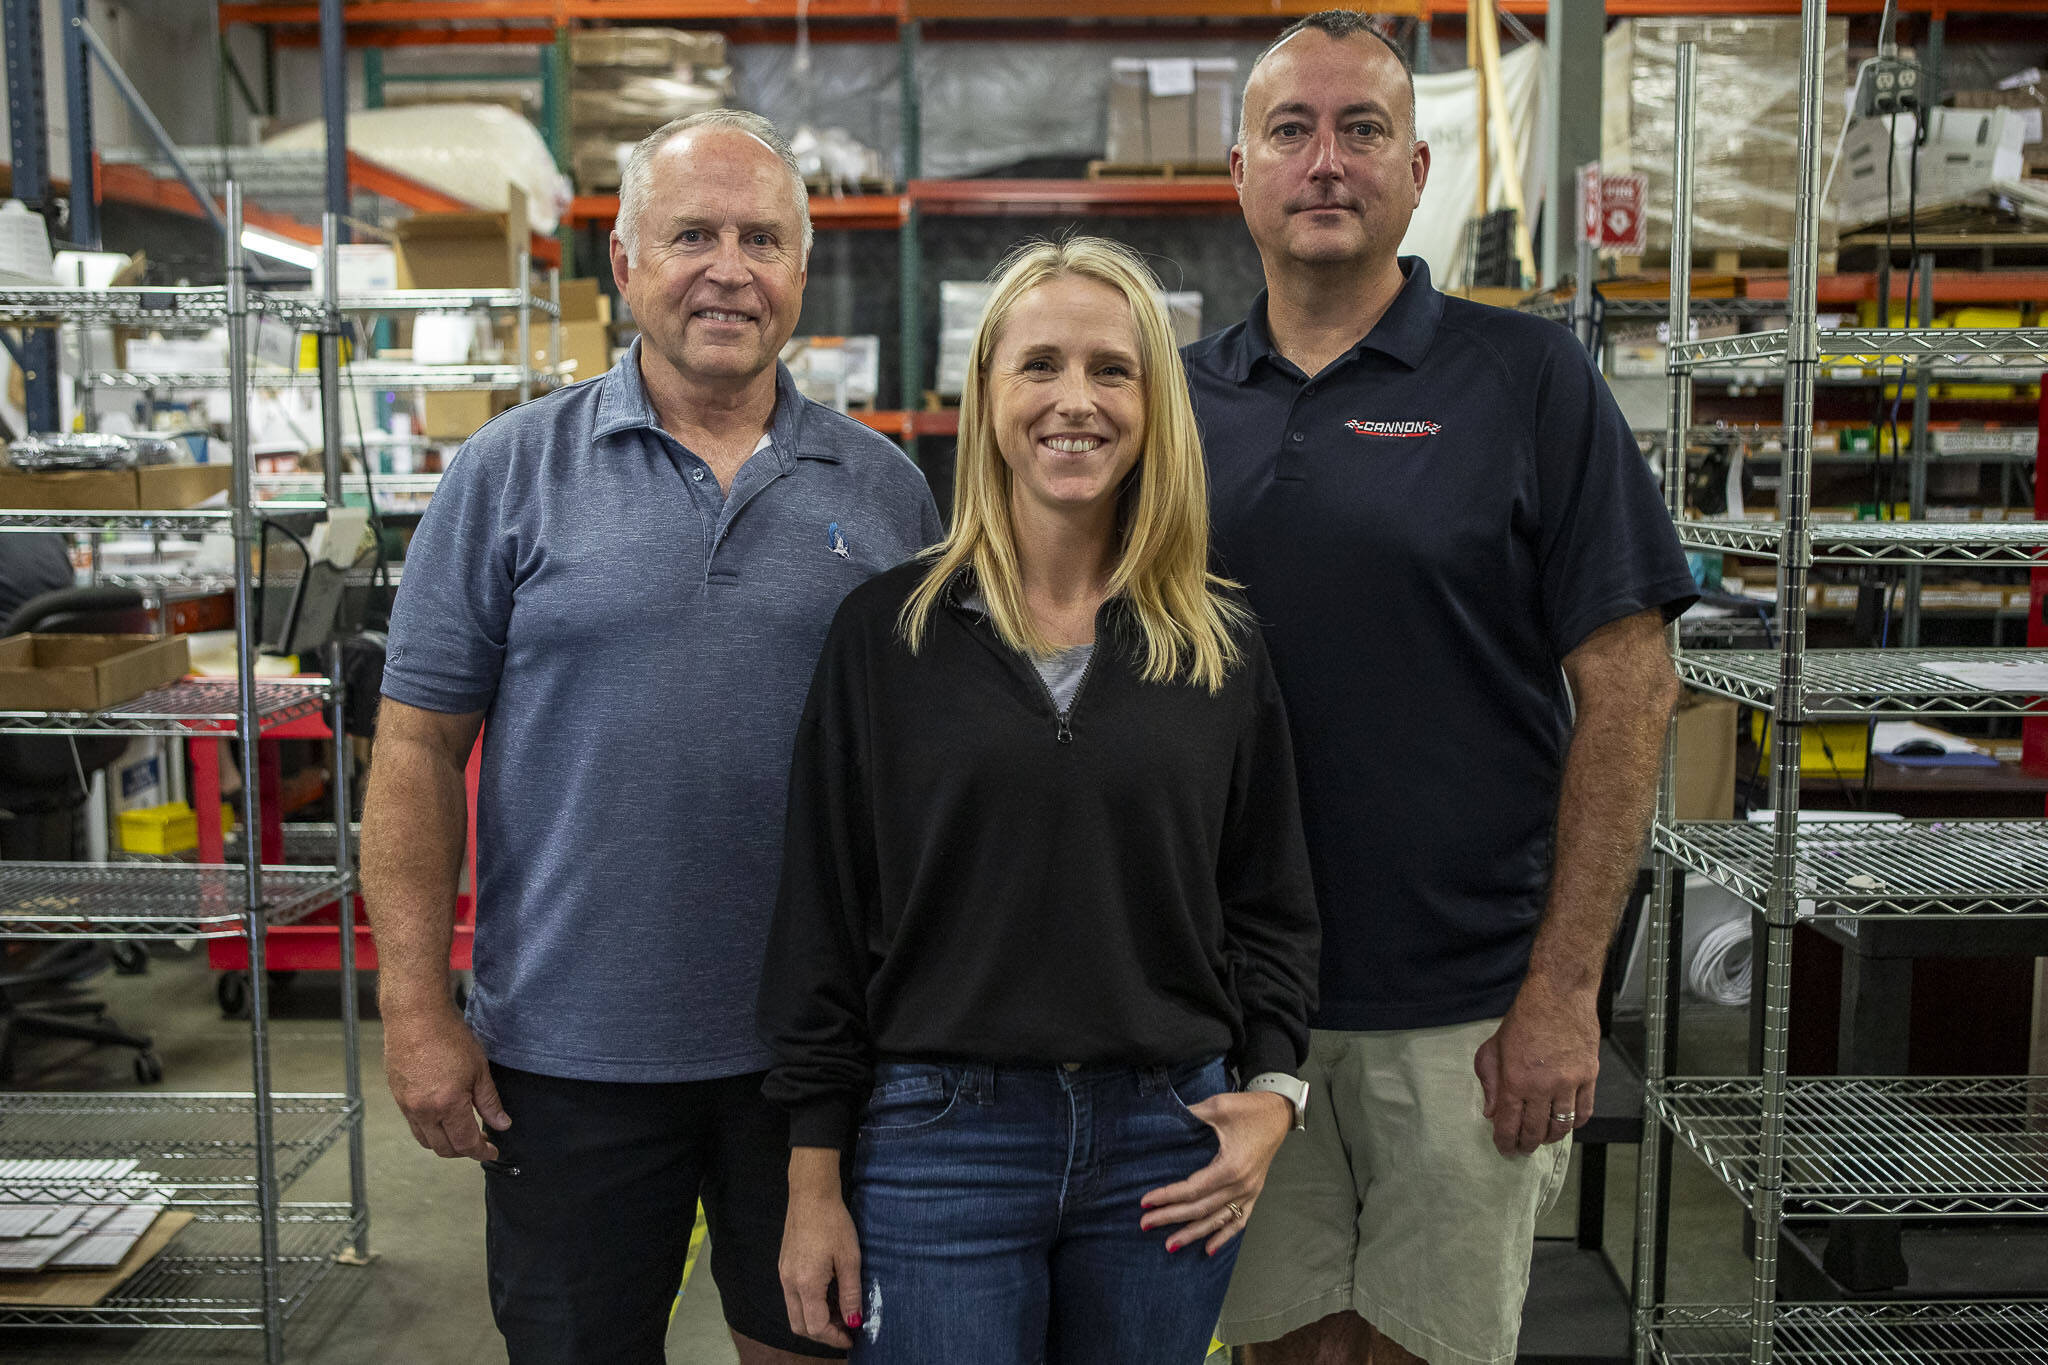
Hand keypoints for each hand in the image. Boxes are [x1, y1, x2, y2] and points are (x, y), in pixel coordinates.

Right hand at [383, 1002, 509, 1161]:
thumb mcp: (479, 1069)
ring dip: (445, 1143)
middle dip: (464, 1151)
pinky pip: (414, 1124)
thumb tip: (501, 1124)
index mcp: (447, 1105)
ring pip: (426, 1139)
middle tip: (481, 1143)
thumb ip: (489, 1102)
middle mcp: (423, 1111)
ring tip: (463, 1132)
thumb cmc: (448, 1036)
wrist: (415, 1016)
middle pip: (443, 1148)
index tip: (492, 1151)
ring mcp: (407, 1105)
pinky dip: (430, 1129)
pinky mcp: (398, 1097)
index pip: (465, 1143)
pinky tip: (443, 1118)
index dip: (481, 1151)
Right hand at [780, 1150, 861, 1348]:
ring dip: (816, 1320)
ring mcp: (783, 1274)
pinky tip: (829, 1295)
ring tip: (841, 1312)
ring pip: (795, 1312)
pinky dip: (810, 1305)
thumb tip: (854, 1321)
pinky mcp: (784, 1266)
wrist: (811, 1194)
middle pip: (800, 1325)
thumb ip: (851, 1293)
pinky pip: (793, 1297)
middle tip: (846, 1329)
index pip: (816, 1326)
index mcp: (806, 1283)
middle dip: (823, 1334)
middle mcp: (789, 1283)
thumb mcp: (849, 1258)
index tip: (852, 1338)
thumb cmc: (833, 1222)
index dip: (834, 1338)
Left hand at [1139, 1090, 1291, 1254]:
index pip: (1193, 1189)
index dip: (1167, 1196)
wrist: (1279, 1113)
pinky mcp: (1254, 1193)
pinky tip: (1208, 1250)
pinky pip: (1239, 1221)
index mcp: (1231, 1166)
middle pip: (1201, 1209)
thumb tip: (1161, 1119)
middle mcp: (1241, 1185)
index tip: (1145, 1202)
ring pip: (1217, 1220)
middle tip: (1145, 1225)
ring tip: (1170, 1245)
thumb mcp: (1217, 1107)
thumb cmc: (1248, 1109)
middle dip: (1171, 1218)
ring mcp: (1249, 1192)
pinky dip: (1224, 1236)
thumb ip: (1189, 1116)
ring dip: (1193, 1234)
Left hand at [1474, 976, 1598, 1156]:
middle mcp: (1543, 1086)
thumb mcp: (1493, 1048)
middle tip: (1522, 1149)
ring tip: (1543, 1138)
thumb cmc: (1522, 1020)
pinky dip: (1575, 1123)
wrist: (1558, 996)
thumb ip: (1490, 1083)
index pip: (1509, 1124)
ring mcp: (1569, 1083)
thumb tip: (1491, 1113)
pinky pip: (1585, 1111)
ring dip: (1550, 1137)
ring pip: (1561, 1125)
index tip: (1504, 1149)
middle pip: (1535, 1130)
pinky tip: (1566, 1123)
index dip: (1506, 1142)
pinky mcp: (1589, 1076)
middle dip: (1526, 1144)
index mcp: (1515, 1080)